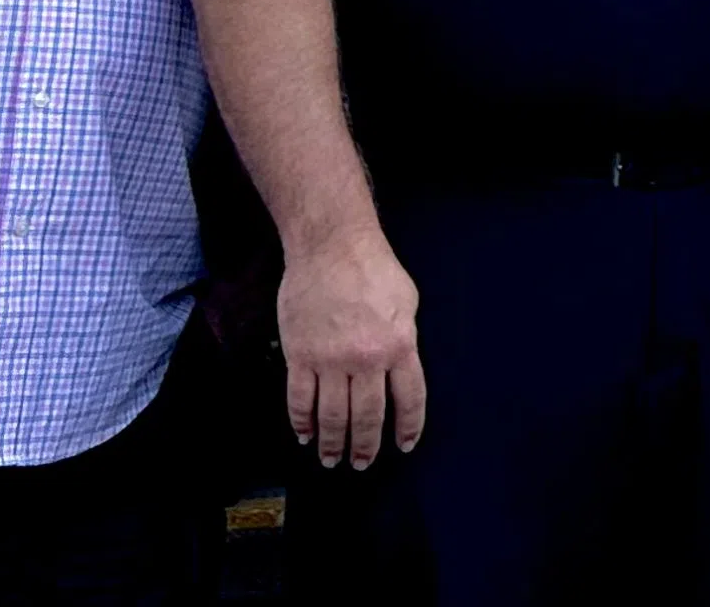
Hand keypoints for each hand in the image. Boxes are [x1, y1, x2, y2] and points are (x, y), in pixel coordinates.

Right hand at [277, 221, 424, 467]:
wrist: (331, 246)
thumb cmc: (373, 268)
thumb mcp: (406, 302)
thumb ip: (404, 338)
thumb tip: (399, 368)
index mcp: (400, 345)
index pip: (409, 399)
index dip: (408, 427)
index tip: (403, 445)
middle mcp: (367, 359)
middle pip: (368, 416)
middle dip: (365, 446)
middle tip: (361, 463)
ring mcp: (330, 360)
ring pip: (332, 415)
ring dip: (332, 443)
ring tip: (331, 459)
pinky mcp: (300, 356)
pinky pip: (299, 400)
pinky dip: (301, 423)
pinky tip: (304, 435)